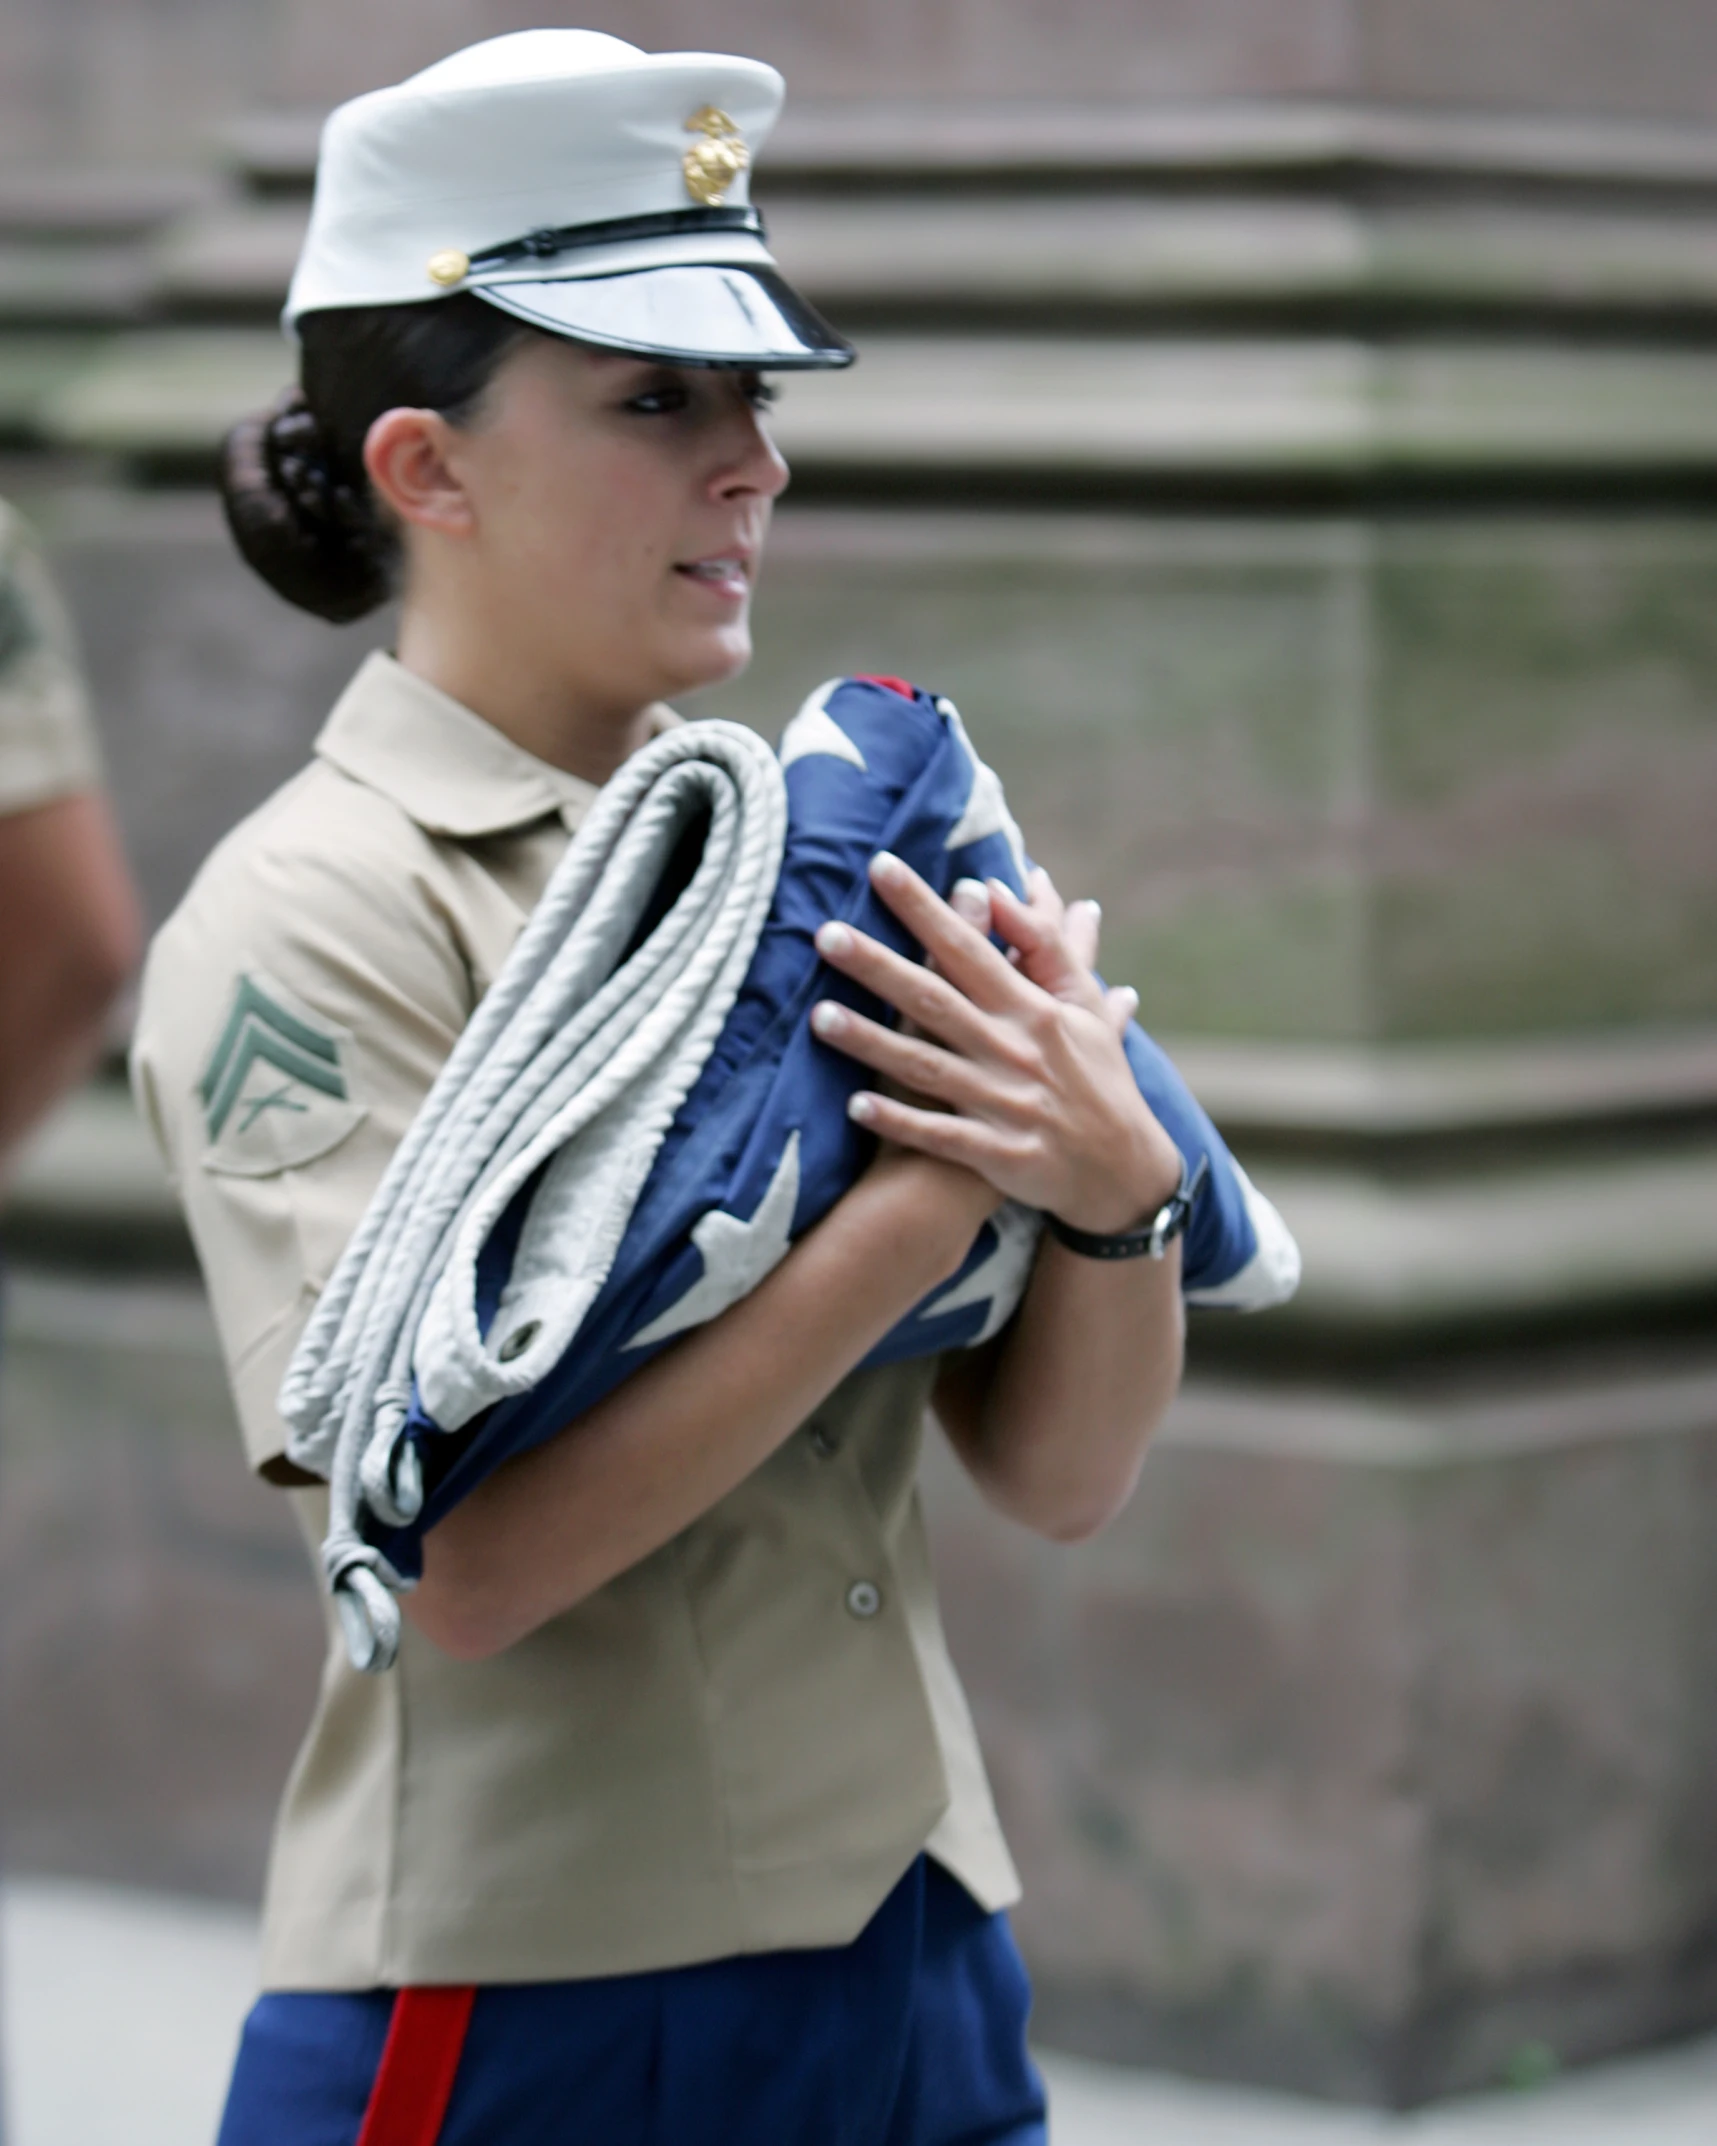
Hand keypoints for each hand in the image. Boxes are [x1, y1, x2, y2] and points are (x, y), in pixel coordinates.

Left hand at [811, 853, 1182, 1234]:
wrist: (1123, 1171)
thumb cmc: (1098, 1076)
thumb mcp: (1084, 1005)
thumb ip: (1046, 945)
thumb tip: (1006, 886)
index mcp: (1034, 1009)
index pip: (969, 947)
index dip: (925, 909)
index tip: (880, 869)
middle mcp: (1014, 1051)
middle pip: (935, 1000)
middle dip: (880, 966)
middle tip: (825, 935)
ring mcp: (1004, 1104)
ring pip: (927, 1067)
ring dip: (871, 1042)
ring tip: (818, 1017)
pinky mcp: (997, 1154)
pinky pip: (940, 1136)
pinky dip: (900, 1121)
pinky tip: (854, 1105)